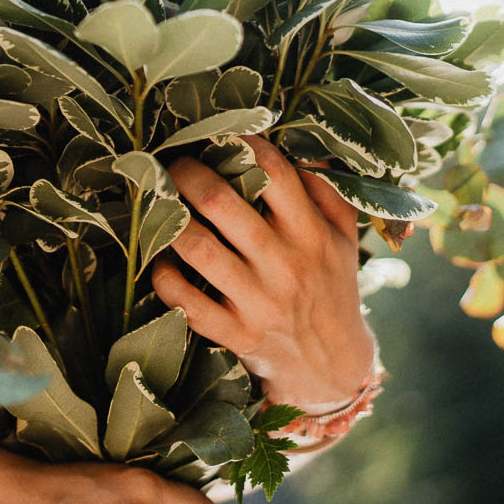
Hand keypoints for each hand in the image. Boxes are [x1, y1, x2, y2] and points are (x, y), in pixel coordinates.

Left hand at [152, 137, 375, 411]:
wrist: (334, 369)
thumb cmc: (332, 290)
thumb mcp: (344, 241)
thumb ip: (328, 194)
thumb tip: (302, 150)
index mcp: (311, 234)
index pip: (275, 173)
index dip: (241, 144)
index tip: (219, 134)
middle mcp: (284, 264)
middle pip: (221, 202)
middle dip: (187, 174)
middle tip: (171, 165)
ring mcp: (258, 301)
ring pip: (199, 249)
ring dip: (170, 223)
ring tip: (159, 207)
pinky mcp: (237, 334)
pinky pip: (188, 302)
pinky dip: (165, 279)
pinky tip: (161, 263)